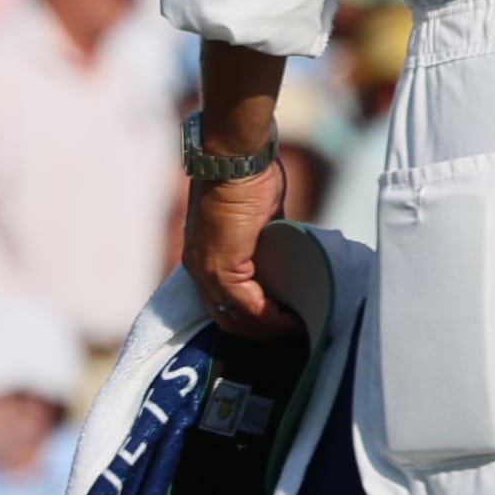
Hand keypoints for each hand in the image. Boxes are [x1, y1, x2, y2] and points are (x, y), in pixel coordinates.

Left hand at [182, 164, 298, 339]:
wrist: (237, 158)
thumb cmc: (248, 176)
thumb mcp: (256, 218)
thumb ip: (263, 240)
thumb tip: (284, 253)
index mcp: (203, 256)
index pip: (222, 304)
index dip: (251, 320)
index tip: (279, 325)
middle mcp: (198, 268)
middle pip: (227, 319)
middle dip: (260, 333)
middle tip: (290, 336)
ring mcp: (207, 269)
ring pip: (236, 318)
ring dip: (268, 330)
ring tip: (296, 330)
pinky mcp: (221, 267)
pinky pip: (248, 306)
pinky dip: (270, 318)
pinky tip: (290, 321)